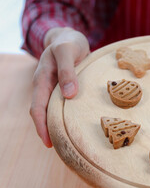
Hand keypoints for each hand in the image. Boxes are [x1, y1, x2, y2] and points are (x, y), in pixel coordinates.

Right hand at [30, 27, 89, 146]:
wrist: (70, 38)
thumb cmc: (69, 43)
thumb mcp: (68, 52)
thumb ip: (67, 71)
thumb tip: (69, 95)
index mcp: (42, 79)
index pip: (37, 107)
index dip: (41, 125)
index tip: (48, 141)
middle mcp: (46, 87)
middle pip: (43, 113)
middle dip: (48, 131)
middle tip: (61, 149)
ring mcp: (54, 89)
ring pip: (52, 111)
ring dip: (56, 126)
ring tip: (68, 142)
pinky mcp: (64, 89)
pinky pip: (62, 106)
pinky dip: (65, 117)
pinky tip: (75, 125)